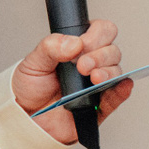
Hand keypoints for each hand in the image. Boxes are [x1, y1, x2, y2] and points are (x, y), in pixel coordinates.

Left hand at [14, 19, 133, 143]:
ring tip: (92, 79)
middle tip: (81, 66)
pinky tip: (120, 86)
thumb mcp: (34, 61)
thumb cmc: (31, 88)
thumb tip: (75, 42)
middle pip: (112, 51)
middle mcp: (92, 63)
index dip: (96, 36)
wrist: (26, 118)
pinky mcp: (100, 106)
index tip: (81, 46)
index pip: (101, 31)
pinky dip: (122, 90)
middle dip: (100, 56)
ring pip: (117, 71)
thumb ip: (51, 46)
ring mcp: (97, 84)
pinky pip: (118, 97)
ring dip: (108, 72)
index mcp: (78, 47)